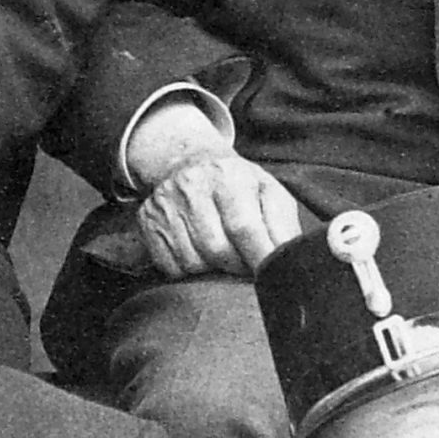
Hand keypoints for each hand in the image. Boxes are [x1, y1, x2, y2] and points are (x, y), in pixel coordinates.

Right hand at [135, 147, 304, 277]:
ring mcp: (166, 205)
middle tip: (245, 265)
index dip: (259, 257)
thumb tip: (291, 258)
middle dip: (237, 266)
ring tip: (221, 255)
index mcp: (229, 176)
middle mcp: (193, 187)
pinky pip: (171, 266)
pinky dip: (188, 270)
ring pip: (193, 262)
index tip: (270, 276)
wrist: (187, 161)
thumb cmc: (237, 184)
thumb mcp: (267, 192)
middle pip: (217, 250)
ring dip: (212, 269)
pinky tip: (198, 253)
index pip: (244, 227)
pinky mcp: (147, 222)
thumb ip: (282, 225)